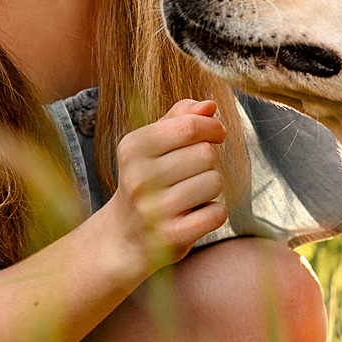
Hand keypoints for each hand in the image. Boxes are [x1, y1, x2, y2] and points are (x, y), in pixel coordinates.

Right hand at [102, 98, 229, 272]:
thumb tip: (209, 105)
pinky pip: (217, 213)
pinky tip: (194, 214)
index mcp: (132, 148)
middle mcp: (139, 178)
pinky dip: (213, 213)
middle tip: (191, 174)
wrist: (124, 236)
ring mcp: (154, 209)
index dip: (212, 127)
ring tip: (190, 195)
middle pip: (206, 154)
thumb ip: (180, 118)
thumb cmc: (145, 182)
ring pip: (214, 182)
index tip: (216, 133)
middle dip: (208, 161)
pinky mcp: (171, 236)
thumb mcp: (151, 145)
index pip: (189, 126)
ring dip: (210, 187)